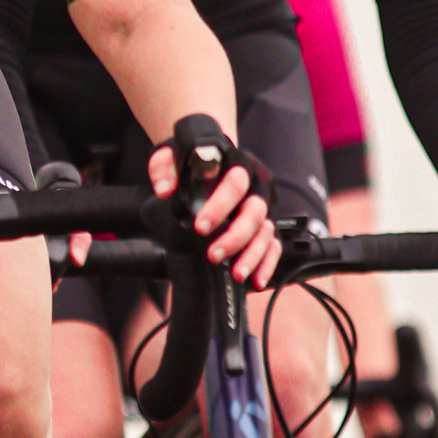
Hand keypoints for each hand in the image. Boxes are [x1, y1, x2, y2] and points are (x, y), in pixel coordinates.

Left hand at [146, 140, 279, 285]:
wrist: (205, 163)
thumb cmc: (190, 161)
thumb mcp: (171, 157)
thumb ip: (164, 169)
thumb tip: (164, 188)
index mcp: (235, 166)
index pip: (235, 183)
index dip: (220, 206)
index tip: (201, 226)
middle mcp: (254, 187)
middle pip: (255, 212)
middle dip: (236, 236)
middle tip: (214, 254)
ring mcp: (261, 209)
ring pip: (266, 232)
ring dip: (252, 255)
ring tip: (236, 273)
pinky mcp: (265, 227)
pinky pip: (273, 246)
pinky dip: (266, 264)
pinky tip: (255, 280)